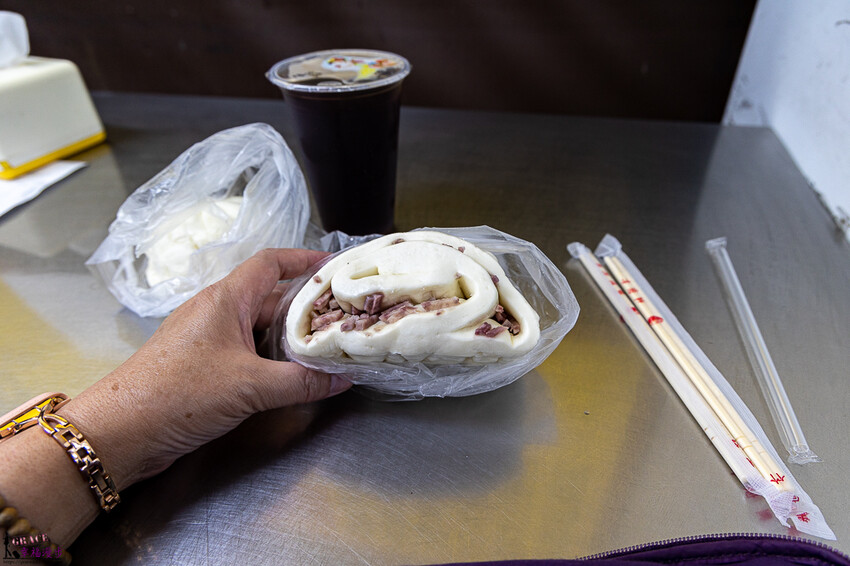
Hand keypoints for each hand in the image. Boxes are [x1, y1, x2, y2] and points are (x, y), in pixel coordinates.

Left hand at [62, 248, 351, 489]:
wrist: (121, 432)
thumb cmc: (177, 393)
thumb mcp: (250, 387)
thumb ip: (300, 382)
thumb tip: (339, 379)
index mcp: (224, 300)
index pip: (270, 263)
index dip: (304, 258)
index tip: (333, 265)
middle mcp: (216, 313)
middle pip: (270, 298)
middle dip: (305, 307)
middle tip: (340, 316)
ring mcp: (207, 340)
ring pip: (258, 328)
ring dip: (289, 337)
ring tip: (324, 346)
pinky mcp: (202, 366)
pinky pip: (246, 352)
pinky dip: (272, 359)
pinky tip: (291, 375)